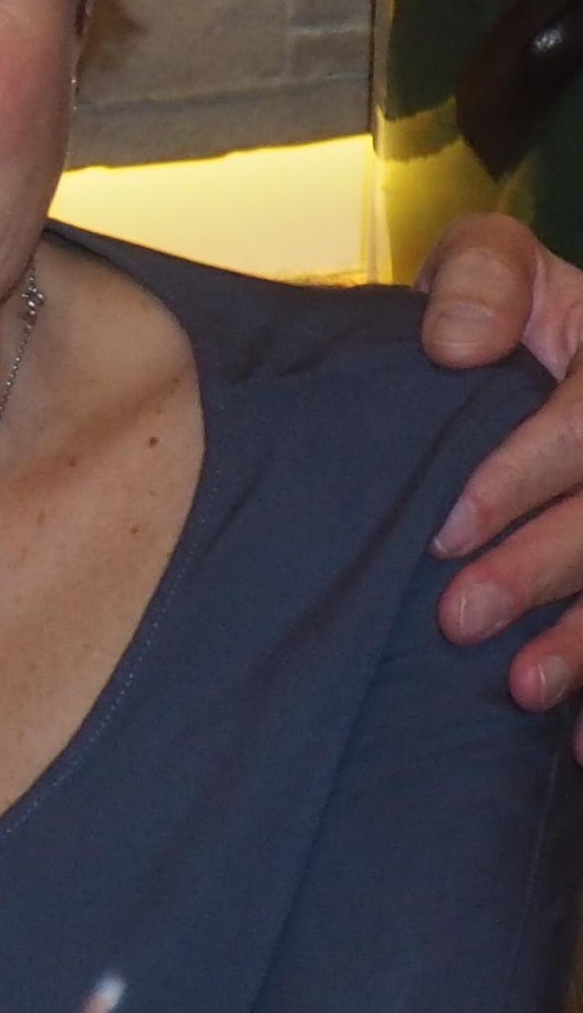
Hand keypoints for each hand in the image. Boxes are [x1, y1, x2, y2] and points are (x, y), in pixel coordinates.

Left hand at [414, 214, 582, 721]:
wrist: (534, 357)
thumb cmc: (509, 316)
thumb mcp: (498, 268)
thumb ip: (481, 280)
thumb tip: (457, 345)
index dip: (520, 476)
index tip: (443, 530)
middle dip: (546, 569)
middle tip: (458, 618)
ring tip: (521, 687)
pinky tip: (581, 745)